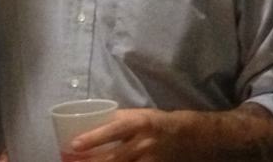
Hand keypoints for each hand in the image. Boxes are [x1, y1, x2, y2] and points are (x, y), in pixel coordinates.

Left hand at [68, 105, 272, 161]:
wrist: (201, 138)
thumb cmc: (165, 123)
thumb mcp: (143, 115)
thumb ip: (121, 122)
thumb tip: (92, 127)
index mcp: (140, 123)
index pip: (111, 130)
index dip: (91, 139)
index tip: (71, 146)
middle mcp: (145, 144)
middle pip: (113, 158)